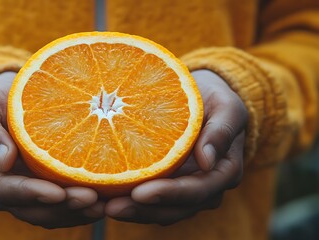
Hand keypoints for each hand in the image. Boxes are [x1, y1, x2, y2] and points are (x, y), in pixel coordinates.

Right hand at [0, 72, 104, 228]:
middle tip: (91, 198)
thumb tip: (2, 161)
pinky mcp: (44, 191)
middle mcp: (1, 189)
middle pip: (30, 208)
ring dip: (75, 212)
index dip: (31, 194)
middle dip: (62, 207)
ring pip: (48, 213)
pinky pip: (60, 208)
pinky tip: (103, 201)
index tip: (58, 192)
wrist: (13, 99)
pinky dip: (80, 208)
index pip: (4, 191)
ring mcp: (23, 193)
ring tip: (102, 205)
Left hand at [105, 69, 247, 224]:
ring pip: (160, 211)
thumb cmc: (214, 99)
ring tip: (102, 208)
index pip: (198, 190)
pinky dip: (128, 202)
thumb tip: (207, 160)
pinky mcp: (167, 186)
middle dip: (143, 211)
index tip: (139, 193)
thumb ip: (221, 130)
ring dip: (132, 212)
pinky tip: (104, 199)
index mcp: (224, 171)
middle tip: (111, 208)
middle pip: (176, 209)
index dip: (169, 194)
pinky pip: (149, 202)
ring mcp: (185, 190)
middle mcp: (207, 188)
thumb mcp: (226, 105)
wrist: (202, 99)